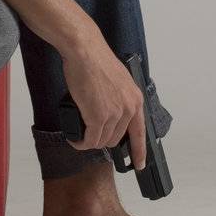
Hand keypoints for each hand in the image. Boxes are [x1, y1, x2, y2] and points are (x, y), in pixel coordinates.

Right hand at [59, 33, 148, 170]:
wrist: (85, 51)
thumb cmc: (96, 61)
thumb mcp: (118, 81)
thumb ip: (119, 99)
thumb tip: (111, 114)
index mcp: (135, 99)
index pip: (140, 133)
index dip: (140, 151)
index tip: (140, 164)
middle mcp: (129, 108)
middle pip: (116, 139)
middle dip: (102, 140)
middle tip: (89, 135)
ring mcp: (114, 113)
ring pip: (102, 141)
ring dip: (89, 142)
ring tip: (80, 135)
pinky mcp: (98, 116)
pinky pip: (90, 139)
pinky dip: (81, 142)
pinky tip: (75, 139)